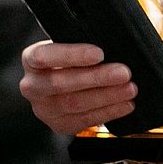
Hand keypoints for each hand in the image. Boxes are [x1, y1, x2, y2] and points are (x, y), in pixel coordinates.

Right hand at [19, 40, 136, 134]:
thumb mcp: (74, 42)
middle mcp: (33, 85)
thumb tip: (115, 41)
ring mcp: (44, 108)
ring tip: (130, 89)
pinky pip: (85, 120)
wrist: (69, 81)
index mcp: (32, 59)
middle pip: (61, 83)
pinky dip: (109, 112)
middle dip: (97, 78)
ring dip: (107, 96)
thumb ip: (87, 39)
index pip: (44, 56)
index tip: (99, 53)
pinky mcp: (59, 124)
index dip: (72, 55)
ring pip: (75, 104)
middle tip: (124, 73)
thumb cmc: (75, 57)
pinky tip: (126, 104)